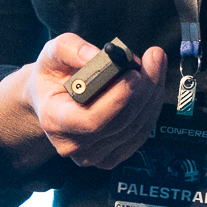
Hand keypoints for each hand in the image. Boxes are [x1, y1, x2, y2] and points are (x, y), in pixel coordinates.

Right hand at [0, 32, 167, 172]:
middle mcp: (72, 145)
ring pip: (136, 127)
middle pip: (120, 123)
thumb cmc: (53, 76)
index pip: (91, 121)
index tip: (134, 74)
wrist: (52, 101)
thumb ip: (73, 49)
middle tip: (154, 58)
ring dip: (152, 94)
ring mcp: (93, 156)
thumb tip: (100, 56)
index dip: (117, 100)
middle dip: (144, 89)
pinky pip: (141, 133)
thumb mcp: (52, 53)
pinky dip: (151, 106)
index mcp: (54, 120)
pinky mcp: (112, 157)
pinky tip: (152, 84)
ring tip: (154, 64)